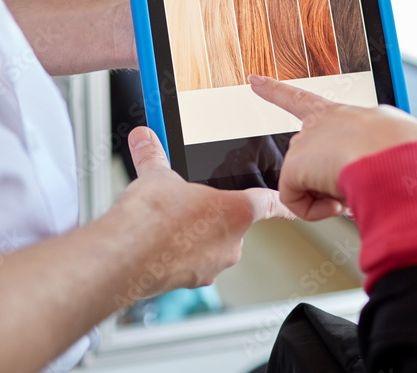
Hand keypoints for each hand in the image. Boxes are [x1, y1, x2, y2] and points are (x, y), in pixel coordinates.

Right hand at [113, 127, 294, 297]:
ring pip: (213, 245)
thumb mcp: (154, 175)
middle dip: (214, 214)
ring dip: (197, 235)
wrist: (124, 257)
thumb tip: (143, 137)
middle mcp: (231, 243)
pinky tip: (159, 244)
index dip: (280, 204)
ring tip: (167, 224)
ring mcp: (212, 266)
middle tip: (189, 205)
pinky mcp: (191, 281)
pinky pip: (194, 263)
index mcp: (236, 211)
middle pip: (234, 223)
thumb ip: (153, 154)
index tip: (292, 207)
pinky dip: (181, 254)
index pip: (270, 204)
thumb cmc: (150, 219)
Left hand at [248, 74, 416, 220]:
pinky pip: (295, 201)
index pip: (301, 99)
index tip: (253, 81)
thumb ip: (368, 152)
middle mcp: (318, 124)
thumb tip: (360, 171)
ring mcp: (304, 143)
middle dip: (327, 183)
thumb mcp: (391, 142)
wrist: (397, 158)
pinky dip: (313, 211)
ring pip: (308, 185)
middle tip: (357, 187)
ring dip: (330, 196)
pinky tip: (337, 204)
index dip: (275, 90)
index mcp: (342, 114)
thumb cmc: (404, 152)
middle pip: (312, 163)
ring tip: (357, 190)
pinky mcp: (294, 165)